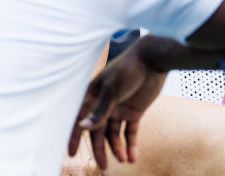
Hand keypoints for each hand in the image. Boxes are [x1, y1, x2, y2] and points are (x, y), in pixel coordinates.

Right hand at [68, 44, 165, 167]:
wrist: (153, 60)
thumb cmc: (129, 69)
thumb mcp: (113, 90)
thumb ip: (99, 111)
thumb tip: (83, 127)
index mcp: (93, 96)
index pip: (80, 119)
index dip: (74, 136)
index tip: (71, 154)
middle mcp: (104, 104)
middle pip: (98, 132)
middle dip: (100, 149)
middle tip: (104, 166)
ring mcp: (120, 109)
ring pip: (114, 135)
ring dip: (117, 148)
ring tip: (124, 160)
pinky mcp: (134, 111)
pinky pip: (130, 132)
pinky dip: (131, 145)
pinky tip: (133, 157)